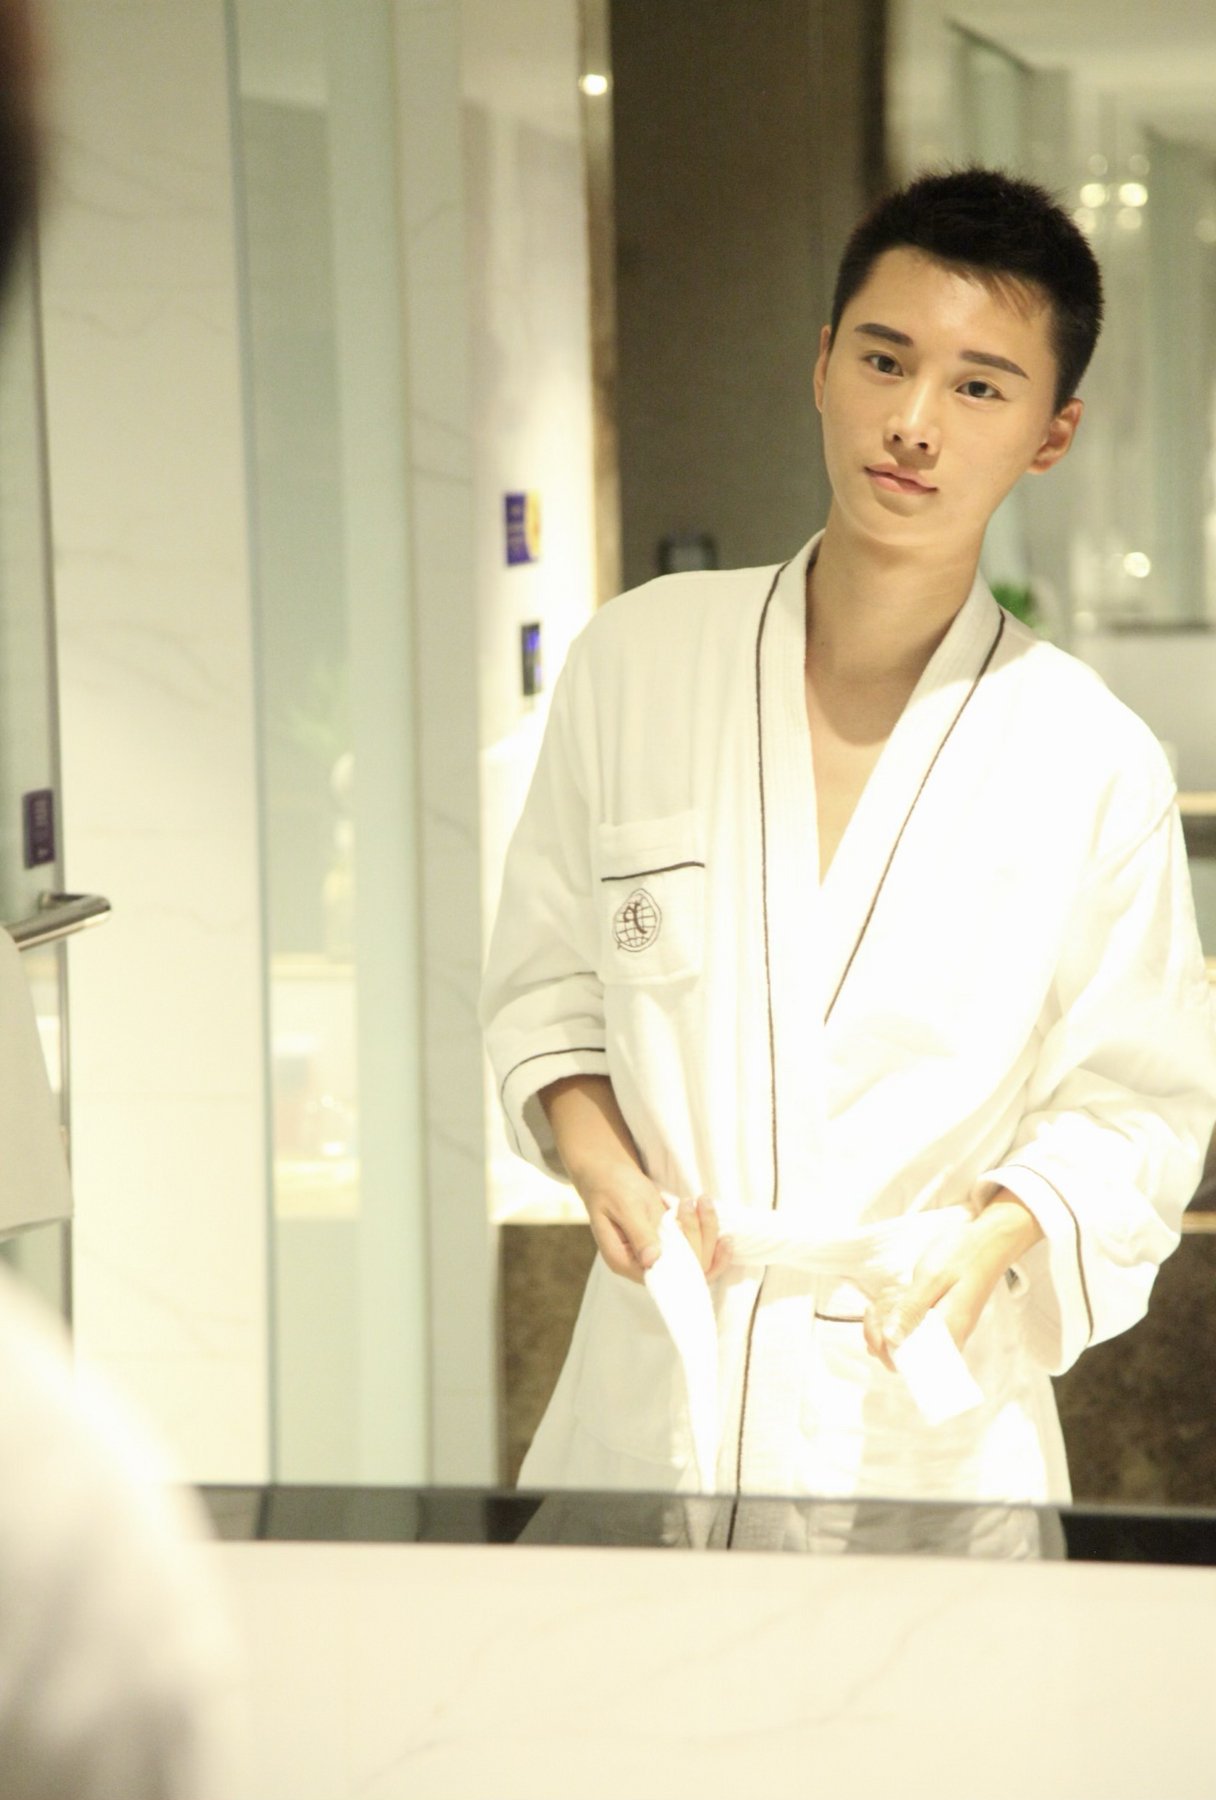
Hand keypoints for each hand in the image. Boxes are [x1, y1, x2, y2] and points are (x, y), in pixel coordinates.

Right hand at [581, 1171, 729, 1285]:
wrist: (606, 1172)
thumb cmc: (611, 1186)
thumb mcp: (625, 1206)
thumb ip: (639, 1233)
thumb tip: (653, 1260)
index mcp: (624, 1261)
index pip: (662, 1277)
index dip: (686, 1261)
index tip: (699, 1232)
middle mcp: (641, 1264)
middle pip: (683, 1271)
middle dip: (701, 1239)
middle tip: (701, 1202)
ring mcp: (655, 1253)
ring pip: (693, 1259)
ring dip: (706, 1231)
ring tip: (705, 1201)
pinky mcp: (665, 1241)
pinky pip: (691, 1246)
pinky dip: (704, 1230)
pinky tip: (709, 1212)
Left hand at [863, 1196, 1042, 1371]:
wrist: (990, 1241)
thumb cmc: (965, 1255)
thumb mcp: (931, 1278)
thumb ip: (911, 1310)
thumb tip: (890, 1340)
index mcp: (948, 1333)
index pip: (908, 1362)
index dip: (883, 1347)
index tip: (874, 1319)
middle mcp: (947, 1337)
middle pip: (901, 1350)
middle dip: (880, 1328)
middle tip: (879, 1302)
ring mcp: (943, 1327)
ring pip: (902, 1335)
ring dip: (888, 1315)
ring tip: (893, 1292)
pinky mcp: (939, 1316)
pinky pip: (911, 1321)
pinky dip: (898, 1307)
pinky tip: (900, 1291)